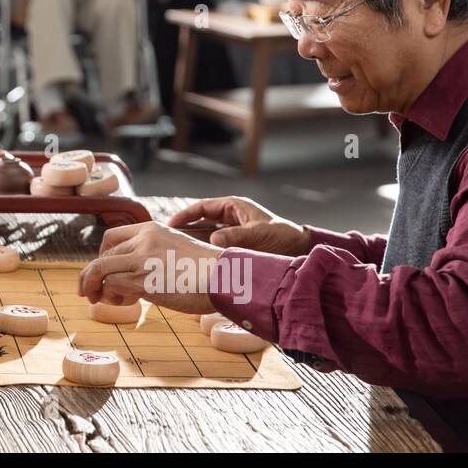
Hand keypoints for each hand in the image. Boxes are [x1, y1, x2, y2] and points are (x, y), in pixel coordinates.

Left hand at [79, 220, 222, 313]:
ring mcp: (141, 260)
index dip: (101, 254)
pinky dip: (110, 297)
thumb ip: (154, 255)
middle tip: (88, 291)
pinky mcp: (144, 282)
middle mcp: (143, 241)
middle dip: (90, 274)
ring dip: (93, 287)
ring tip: (96, 299)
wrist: (226, 277)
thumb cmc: (208, 270)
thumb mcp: (177, 249)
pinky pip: (111, 286)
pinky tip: (123, 303)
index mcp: (151, 229)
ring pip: (99, 270)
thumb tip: (135, 275)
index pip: (111, 237)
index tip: (101, 270)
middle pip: (102, 255)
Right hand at [166, 196, 309, 255]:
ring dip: (194, 242)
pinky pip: (215, 246)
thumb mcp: (258, 235)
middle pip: (201, 221)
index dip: (185, 215)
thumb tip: (213, 241)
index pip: (203, 207)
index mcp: (234, 206)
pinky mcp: (235, 244)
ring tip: (176, 251)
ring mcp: (232, 231)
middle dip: (185, 229)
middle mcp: (231, 217)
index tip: (170, 224)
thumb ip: (236, 237)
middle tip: (167, 239)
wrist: (300, 250)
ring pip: (206, 235)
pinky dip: (205, 252)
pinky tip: (195, 261)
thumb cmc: (282, 237)